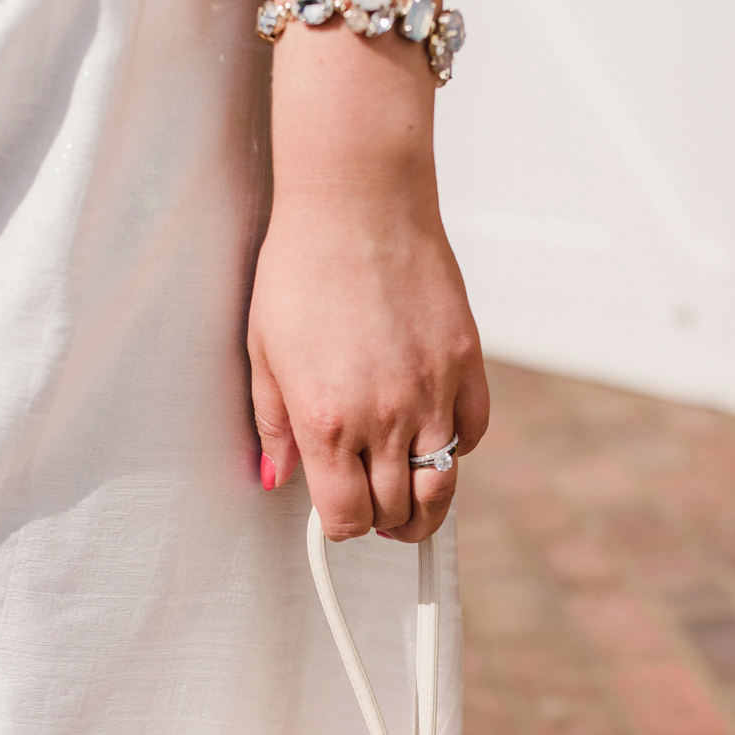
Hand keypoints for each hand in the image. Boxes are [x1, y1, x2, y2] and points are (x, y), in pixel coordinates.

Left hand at [248, 176, 488, 542]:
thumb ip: (273, 425)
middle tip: (374, 513)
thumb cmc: (300, 269)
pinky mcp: (465, 363)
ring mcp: (432, 392)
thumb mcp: (264, 353)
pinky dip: (456, 447)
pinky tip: (434, 437)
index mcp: (326, 421)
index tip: (336, 519)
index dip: (339, 530)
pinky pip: (471, 433)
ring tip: (411, 502)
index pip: (345, 518)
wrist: (357, 204)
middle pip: (396, 512)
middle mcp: (384, 417)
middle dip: (381, 523)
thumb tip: (277, 477)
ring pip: (443, 486)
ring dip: (426, 504)